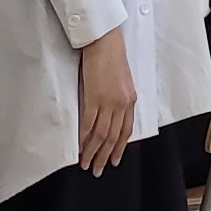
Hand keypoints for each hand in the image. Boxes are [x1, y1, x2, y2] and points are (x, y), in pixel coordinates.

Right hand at [73, 28, 136, 176]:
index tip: (113, 160)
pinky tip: (80, 146)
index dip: (119, 148)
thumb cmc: (111, 56)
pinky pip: (89, 123)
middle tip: (97, 169)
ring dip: (93, 152)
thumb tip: (110, 113)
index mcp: (130, 100)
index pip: (126, 131)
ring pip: (101, 134)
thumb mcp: (121, 80)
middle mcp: (122, 104)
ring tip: (86, 163)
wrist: (105, 41)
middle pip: (114, 137)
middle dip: (105, 156)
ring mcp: (108, 102)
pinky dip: (84, 137)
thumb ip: (118, 98)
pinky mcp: (94, 97)